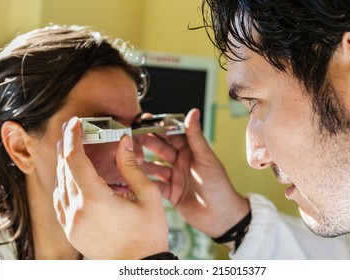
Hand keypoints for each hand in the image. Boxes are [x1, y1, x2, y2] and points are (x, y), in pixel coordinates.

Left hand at [53, 117, 168, 258]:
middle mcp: (77, 210)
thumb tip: (124, 142)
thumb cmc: (147, 234)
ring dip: (66, 165)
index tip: (75, 123)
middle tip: (75, 132)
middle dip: (68, 147)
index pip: (74, 159)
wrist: (138, 266)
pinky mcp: (71, 230)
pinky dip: (65, 184)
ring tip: (75, 152)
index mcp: (95, 199)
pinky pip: (60, 201)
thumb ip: (132, 167)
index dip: (73, 137)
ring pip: (60, 185)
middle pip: (64, 169)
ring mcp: (71, 222)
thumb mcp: (148, 196)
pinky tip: (75, 179)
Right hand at [138, 109, 249, 240]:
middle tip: (131, 136)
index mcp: (192, 152)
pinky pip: (154, 184)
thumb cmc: (219, 186)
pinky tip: (133, 176)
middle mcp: (182, 163)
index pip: (172, 135)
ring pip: (154, 166)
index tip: (145, 120)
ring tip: (128, 156)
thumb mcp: (205, 159)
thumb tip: (193, 112)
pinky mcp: (170, 193)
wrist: (221, 216)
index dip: (159, 128)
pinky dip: (144, 181)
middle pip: (161, 149)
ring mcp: (175, 178)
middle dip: (147, 142)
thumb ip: (195, 136)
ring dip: (142, 162)